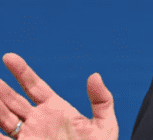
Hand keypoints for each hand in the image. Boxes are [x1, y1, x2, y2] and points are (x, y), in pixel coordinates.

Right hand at [0, 53, 117, 139]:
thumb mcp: (105, 125)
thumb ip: (102, 100)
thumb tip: (95, 76)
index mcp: (57, 110)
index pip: (35, 87)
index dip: (22, 72)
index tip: (9, 57)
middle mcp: (39, 122)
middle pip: (14, 101)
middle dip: (1, 89)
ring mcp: (28, 137)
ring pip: (3, 118)